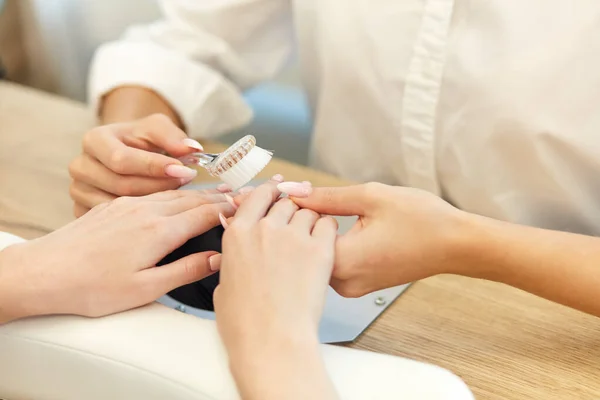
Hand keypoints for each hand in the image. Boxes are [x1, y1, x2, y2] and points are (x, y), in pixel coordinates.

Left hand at [0, 190, 233, 321]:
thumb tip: (218, 258)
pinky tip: (174, 197)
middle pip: (193, 199)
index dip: (230, 210)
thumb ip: (185, 270)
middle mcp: (146, 211)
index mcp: (159, 231)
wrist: (44, 272)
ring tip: (216, 192)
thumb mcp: (145, 288)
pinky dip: (173, 194)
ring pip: (172, 194)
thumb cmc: (92, 287)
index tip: (248, 207)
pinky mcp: (113, 206)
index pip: (205, 214)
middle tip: (240, 195)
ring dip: (198, 193)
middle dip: (219, 197)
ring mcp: (128, 205)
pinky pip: (152, 193)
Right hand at [69, 113, 203, 216]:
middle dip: (158, 185)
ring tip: (176, 196)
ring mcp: (79, 191)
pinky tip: (159, 212)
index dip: (154, 167)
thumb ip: (172, 136)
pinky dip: (139, 219)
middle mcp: (81, 166)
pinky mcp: (83, 212)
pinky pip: (114, 222)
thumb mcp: (157, 128)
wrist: (125, 153)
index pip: (121, 159)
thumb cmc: (142, 140)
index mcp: (94, 140)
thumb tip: (190, 149)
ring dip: (152, 204)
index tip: (184, 171)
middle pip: (121, 185)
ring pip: (118, 207)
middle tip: (186, 183)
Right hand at [215, 182, 337, 353]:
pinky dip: (328, 230)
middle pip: (284, 203)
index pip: (257, 196)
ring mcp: (293, 236)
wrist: (270, 340)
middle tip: (296, 224)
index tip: (277, 190)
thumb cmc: (245, 323)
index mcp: (238, 234)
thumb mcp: (224, 285)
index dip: (270, 191)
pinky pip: (328, 224)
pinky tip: (325, 244)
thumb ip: (232, 262)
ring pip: (308, 212)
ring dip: (310, 222)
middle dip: (291, 211)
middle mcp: (264, 228)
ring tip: (310, 242)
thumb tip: (235, 259)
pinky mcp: (318, 249)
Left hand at [279, 182, 468, 296]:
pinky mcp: (359, 286)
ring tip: (319, 208)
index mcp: (344, 261)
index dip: (290, 210)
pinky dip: (329, 244)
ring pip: (316, 257)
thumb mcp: (371, 197)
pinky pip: (333, 263)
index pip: (296, 236)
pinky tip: (337, 226)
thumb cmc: (422, 220)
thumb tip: (292, 191)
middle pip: (303, 250)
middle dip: (299, 222)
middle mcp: (344, 282)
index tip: (290, 191)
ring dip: (314, 234)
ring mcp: (352, 288)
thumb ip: (325, 197)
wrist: (455, 244)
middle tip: (299, 195)